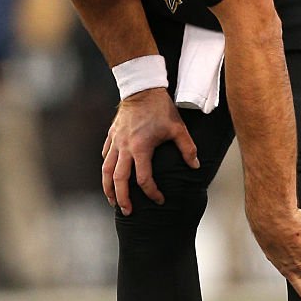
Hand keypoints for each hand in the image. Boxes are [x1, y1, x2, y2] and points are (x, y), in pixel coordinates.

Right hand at [102, 87, 199, 213]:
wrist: (142, 88)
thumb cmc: (161, 108)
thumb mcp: (178, 128)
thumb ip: (187, 149)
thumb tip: (195, 166)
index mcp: (141, 148)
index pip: (144, 179)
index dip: (152, 192)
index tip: (159, 199)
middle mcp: (124, 148)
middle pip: (118, 180)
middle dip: (122, 199)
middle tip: (127, 212)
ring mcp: (115, 142)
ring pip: (106, 170)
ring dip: (108, 188)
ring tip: (113, 200)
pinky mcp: (111, 135)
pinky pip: (105, 155)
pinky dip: (106, 168)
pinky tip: (110, 175)